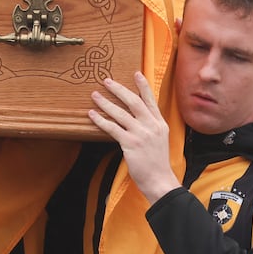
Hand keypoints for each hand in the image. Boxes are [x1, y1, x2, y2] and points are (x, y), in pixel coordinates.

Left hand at [88, 72, 179, 203]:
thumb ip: (151, 127)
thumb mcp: (160, 140)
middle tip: (107, 81)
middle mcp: (151, 125)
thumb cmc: (158, 163)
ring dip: (106, 103)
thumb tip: (138, 119)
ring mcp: (141, 134)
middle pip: (133, 101)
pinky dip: (101, 120)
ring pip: (120, 113)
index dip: (143, 86)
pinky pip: (112, 128)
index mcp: (160, 124)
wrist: (160, 180)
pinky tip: (92, 115)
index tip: (136, 73)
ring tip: (95, 95)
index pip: (150, 100)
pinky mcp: (130, 143)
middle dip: (119, 89)